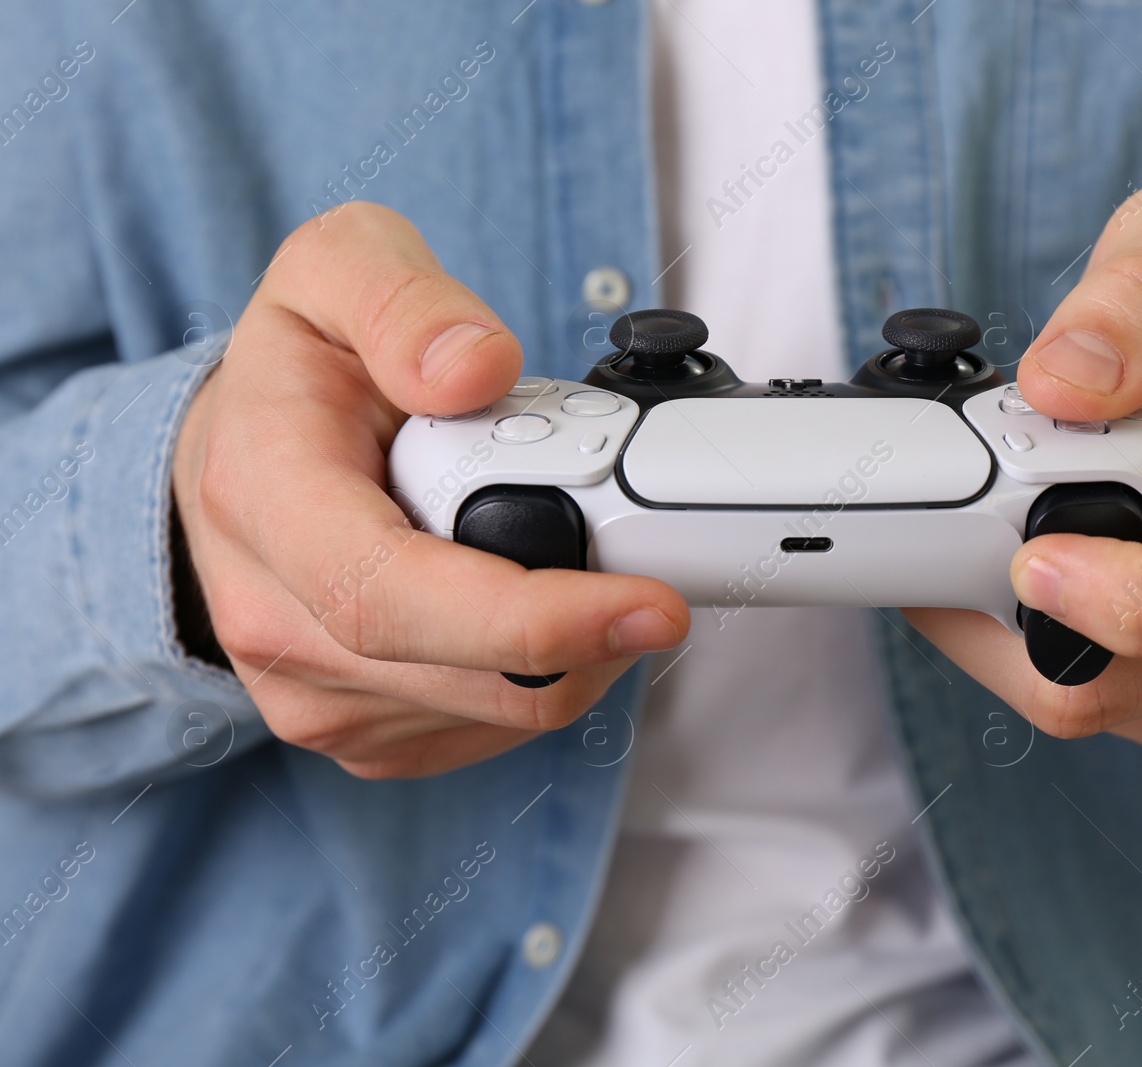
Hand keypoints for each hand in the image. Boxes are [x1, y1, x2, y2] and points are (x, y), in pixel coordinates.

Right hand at [172, 203, 688, 777]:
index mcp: (266, 500)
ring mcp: (316, 693)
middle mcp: (276, 620)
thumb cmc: (301, 368)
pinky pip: (495, 730)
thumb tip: (476, 368)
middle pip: (474, 676)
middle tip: (653, 561)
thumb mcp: (338, 270)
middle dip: (595, 629)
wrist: (242, 456)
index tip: (650, 603)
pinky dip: (551, 672)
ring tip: (577, 550)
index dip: (534, 618)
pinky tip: (543, 597)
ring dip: (582, 648)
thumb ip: (403, 302)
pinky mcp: (363, 733)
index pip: (396, 599)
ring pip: (503, 712)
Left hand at [905, 182, 1141, 749]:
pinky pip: (1086, 709)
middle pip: (1140, 670)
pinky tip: (1014, 575)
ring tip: (987, 535)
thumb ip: (1140, 290)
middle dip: (1016, 609)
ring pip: (1092, 703)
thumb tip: (1062, 383)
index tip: (1029, 557)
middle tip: (960, 523)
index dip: (1136, 592)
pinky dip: (1019, 654)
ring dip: (1003, 633)